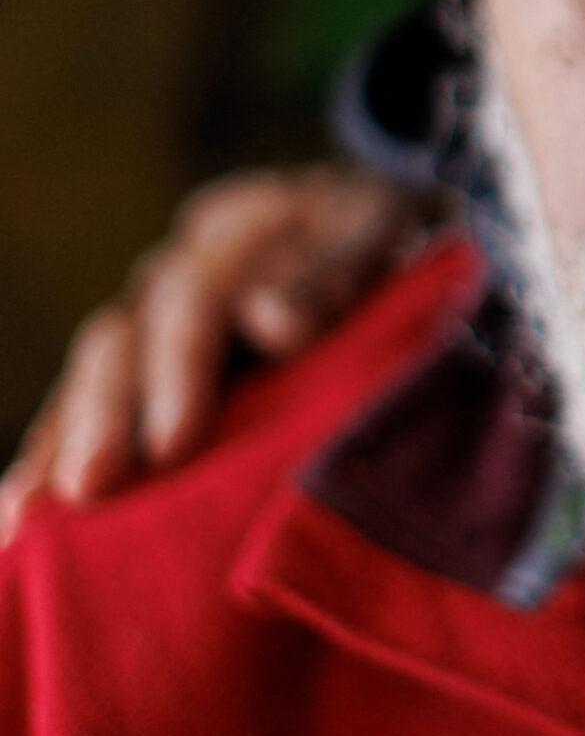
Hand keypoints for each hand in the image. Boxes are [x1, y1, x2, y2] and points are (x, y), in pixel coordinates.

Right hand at [0, 165, 438, 541]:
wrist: (386, 222)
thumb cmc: (396, 236)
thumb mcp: (390, 228)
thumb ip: (341, 269)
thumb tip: (273, 323)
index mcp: (244, 225)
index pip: (196, 296)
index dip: (180, 368)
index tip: (171, 443)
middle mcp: (184, 261)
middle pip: (129, 334)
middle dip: (108, 415)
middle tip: (93, 486)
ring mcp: (160, 302)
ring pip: (97, 365)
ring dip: (63, 437)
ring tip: (31, 512)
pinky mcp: (152, 346)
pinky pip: (92, 394)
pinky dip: (57, 444)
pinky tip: (24, 508)